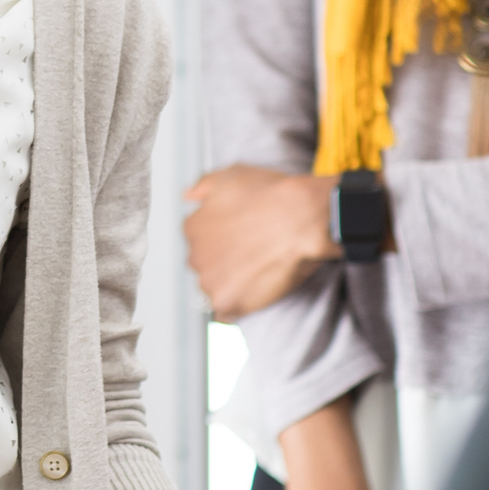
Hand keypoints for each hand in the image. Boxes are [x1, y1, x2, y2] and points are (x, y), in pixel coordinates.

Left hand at [184, 164, 337, 317]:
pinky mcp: (227, 303)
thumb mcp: (231, 175)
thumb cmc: (272, 195)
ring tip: (258, 274)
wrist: (301, 218)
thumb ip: (203, 187)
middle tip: (252, 257)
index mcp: (192, 227)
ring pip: (214, 289)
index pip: (199, 241)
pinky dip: (238, 307)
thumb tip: (187, 197)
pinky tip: (255, 294)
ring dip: (230, 285)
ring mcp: (209, 281)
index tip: (241, 240)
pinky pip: (225, 314)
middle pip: (205, 266)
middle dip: (224, 263)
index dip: (223, 241)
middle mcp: (194, 255)